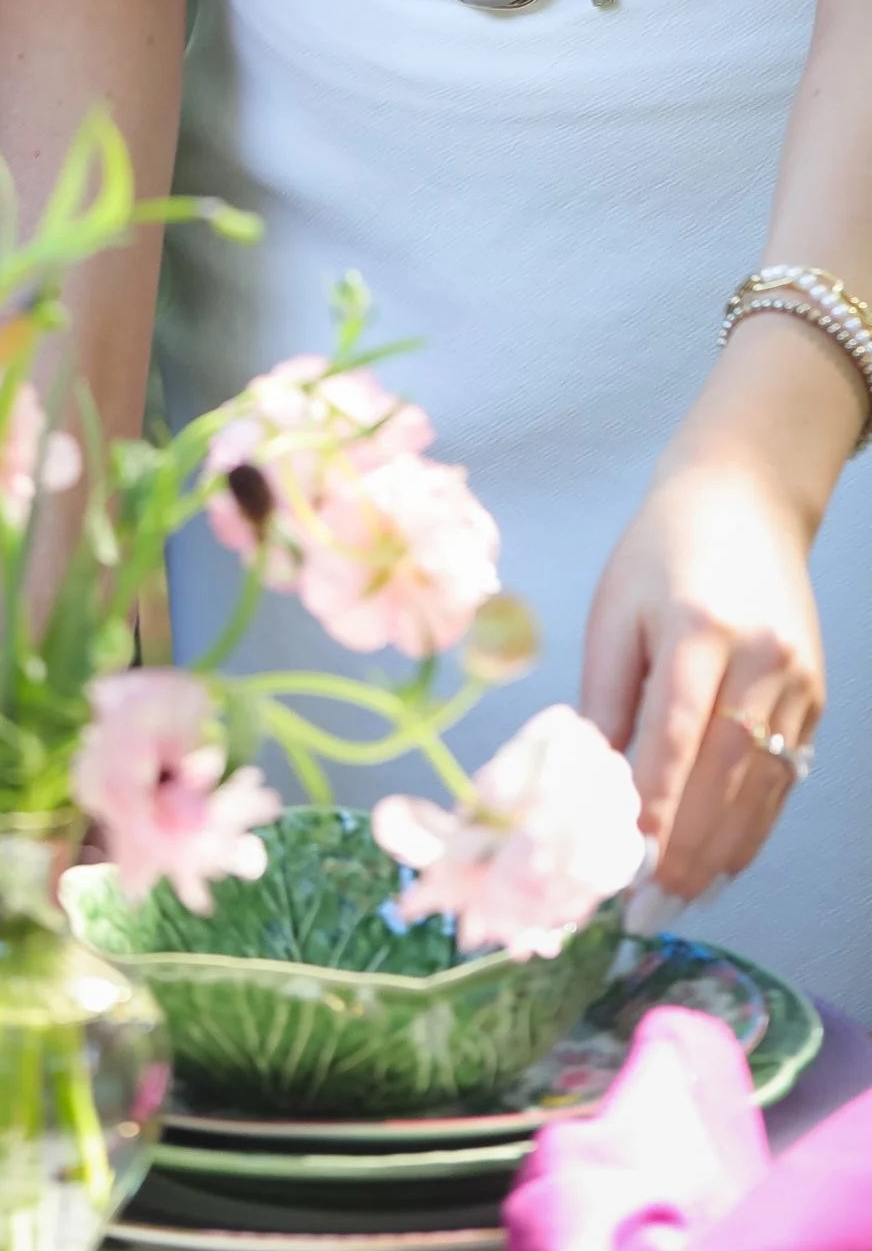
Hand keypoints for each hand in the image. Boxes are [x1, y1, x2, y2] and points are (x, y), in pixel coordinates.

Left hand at [581, 451, 822, 900]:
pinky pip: (786, 773)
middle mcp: (759, 655)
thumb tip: (590, 778)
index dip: (654, 806)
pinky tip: (726, 860)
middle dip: (688, 847)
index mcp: (697, 625)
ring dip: (724, 850)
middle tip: (651, 908)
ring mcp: (796, 678)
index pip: (676, 735)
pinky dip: (756, 823)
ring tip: (683, 900)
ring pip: (763, 783)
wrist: (744, 499)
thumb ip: (607, 694)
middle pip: (726, 771)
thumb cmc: (660, 550)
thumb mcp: (615, 607)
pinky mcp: (815, 694)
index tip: (625, 865)